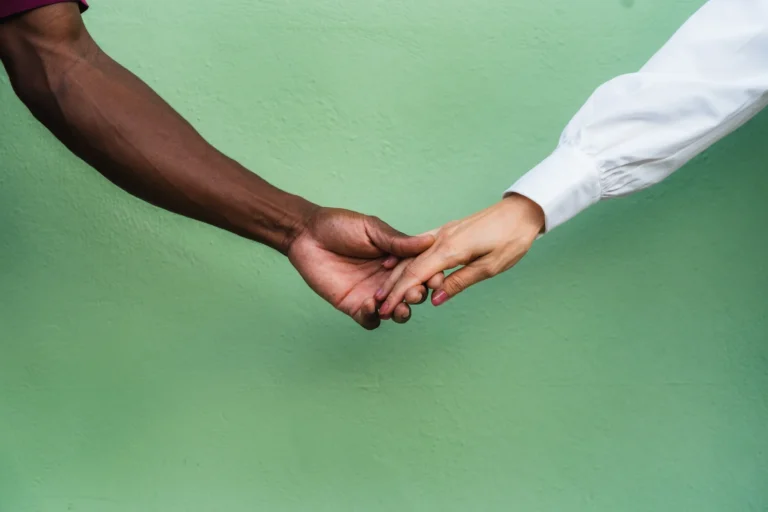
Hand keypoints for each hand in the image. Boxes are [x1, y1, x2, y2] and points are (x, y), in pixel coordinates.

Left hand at [287, 207, 437, 329]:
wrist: (306, 235)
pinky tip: (371, 306)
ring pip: (395, 311)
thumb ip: (397, 241)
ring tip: (400, 308)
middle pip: (411, 294)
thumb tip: (429, 242)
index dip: (429, 276)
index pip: (420, 271)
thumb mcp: (371, 229)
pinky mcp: (353, 305)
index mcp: (397, 258)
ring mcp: (372, 293)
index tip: (435, 277)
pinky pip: (369, 319)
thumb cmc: (339, 225)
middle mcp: (388, 278)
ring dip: (401, 312)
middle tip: (414, 293)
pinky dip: (373, 317)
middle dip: (416, 296)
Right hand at [375, 194, 544, 314]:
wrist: (522, 212)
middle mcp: (441, 238)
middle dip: (392, 287)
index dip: (399, 293)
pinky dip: (406, 258)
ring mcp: (442, 233)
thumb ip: (460, 282)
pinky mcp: (447, 231)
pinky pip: (420, 246)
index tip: (385, 309)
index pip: (416, 274)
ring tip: (384, 291)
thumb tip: (436, 298)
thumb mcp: (491, 267)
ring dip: (396, 274)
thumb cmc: (511, 239)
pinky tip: (396, 263)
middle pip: (409, 265)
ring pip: (412, 255)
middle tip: (378, 306)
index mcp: (451, 248)